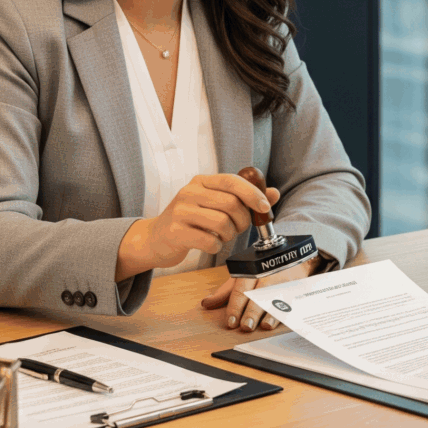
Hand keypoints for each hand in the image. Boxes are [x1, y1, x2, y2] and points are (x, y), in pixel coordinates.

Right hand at [115, 174, 278, 280]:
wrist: (154, 239)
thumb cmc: (190, 220)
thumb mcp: (214, 204)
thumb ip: (243, 198)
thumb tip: (273, 194)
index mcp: (201, 181)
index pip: (232, 181)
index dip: (253, 193)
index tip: (264, 207)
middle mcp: (189, 192)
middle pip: (231, 203)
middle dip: (243, 220)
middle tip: (240, 228)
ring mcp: (180, 211)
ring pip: (222, 223)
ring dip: (229, 235)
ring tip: (222, 236)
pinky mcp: (175, 232)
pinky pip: (209, 241)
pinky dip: (216, 246)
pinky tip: (209, 244)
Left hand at [202, 257, 320, 330]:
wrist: (291, 255)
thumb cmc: (262, 268)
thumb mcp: (243, 275)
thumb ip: (225, 291)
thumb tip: (206, 304)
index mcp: (251, 271)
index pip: (241, 290)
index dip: (235, 307)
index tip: (231, 322)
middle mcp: (267, 275)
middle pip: (258, 294)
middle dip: (252, 311)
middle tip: (246, 326)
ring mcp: (283, 281)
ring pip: (276, 297)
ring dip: (270, 312)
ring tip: (264, 325)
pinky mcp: (295, 287)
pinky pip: (292, 299)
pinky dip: (287, 310)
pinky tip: (282, 319)